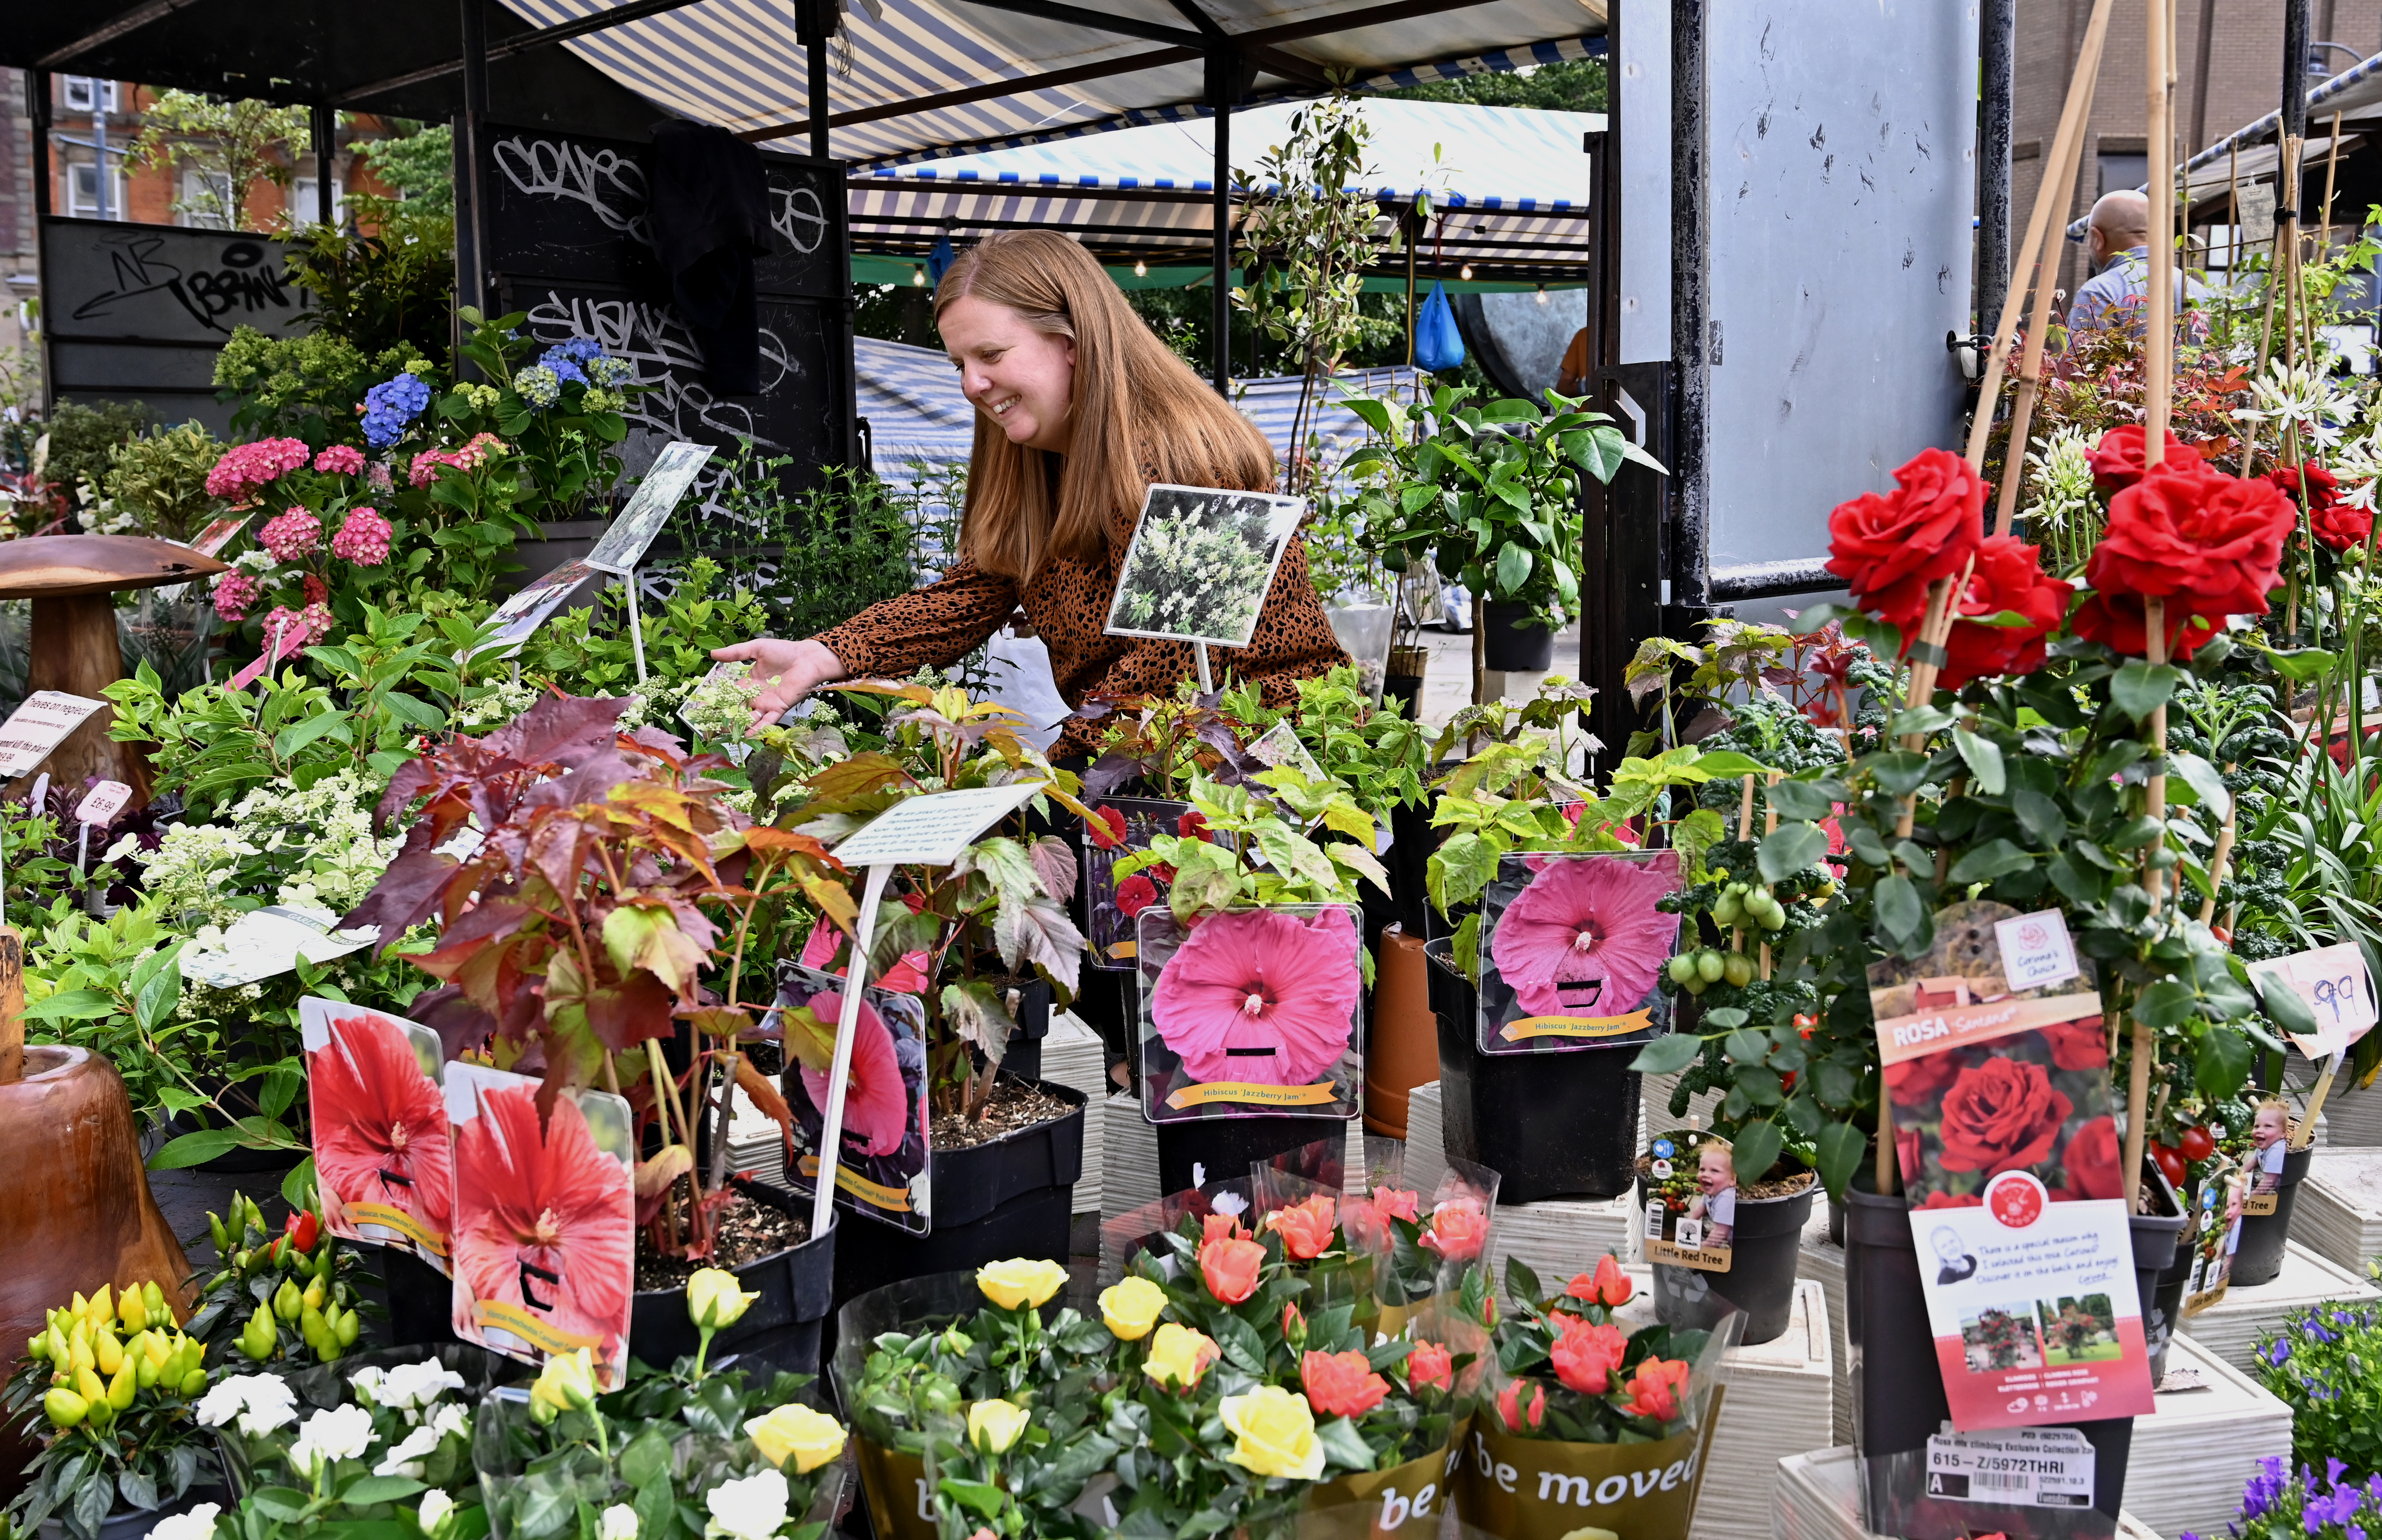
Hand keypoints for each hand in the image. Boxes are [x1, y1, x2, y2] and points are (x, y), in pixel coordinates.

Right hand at [711, 637, 846, 728]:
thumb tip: (713, 654)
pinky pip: (767, 722)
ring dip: (737, 725)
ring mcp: (766, 704)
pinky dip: (758, 729)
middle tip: (708, 726)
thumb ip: (736, 653)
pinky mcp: (778, 709)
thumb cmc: (784, 651)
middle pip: (735, 709)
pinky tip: (747, 735)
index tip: (700, 707)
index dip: (715, 700)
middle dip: (722, 717)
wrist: (808, 659)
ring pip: (748, 718)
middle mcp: (755, 695)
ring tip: (724, 732)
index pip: (727, 693)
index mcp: (747, 681)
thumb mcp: (757, 649)